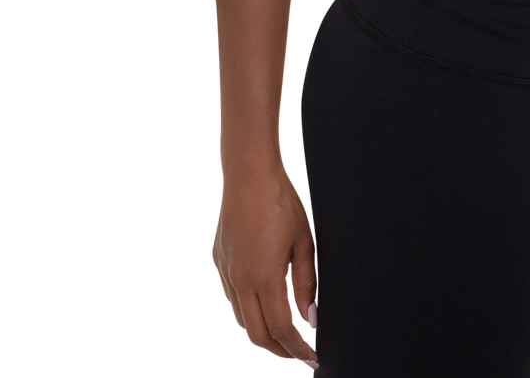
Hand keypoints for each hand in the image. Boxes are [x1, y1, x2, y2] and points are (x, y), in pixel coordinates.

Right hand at [210, 167, 319, 365]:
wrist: (249, 173)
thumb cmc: (281, 200)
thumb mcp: (305, 240)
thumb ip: (307, 282)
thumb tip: (309, 316)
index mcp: (264, 278)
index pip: (281, 330)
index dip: (297, 348)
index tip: (312, 357)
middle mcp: (240, 281)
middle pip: (257, 335)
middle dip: (279, 351)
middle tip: (298, 354)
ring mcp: (225, 273)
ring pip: (241, 321)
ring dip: (261, 335)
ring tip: (282, 337)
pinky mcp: (218, 262)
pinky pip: (231, 300)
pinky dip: (247, 313)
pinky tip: (262, 307)